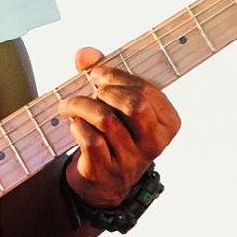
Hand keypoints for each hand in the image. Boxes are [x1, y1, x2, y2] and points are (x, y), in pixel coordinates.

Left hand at [59, 46, 180, 207]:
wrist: (103, 182)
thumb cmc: (113, 135)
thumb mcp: (115, 105)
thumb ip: (102, 75)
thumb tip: (85, 54)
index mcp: (166, 123)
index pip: (146, 91)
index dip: (117, 77)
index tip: (96, 73)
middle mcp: (153, 143)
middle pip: (133, 105)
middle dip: (106, 91)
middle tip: (90, 92)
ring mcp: (131, 160)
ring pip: (106, 120)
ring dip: (81, 106)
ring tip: (69, 105)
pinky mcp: (106, 170)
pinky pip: (90, 140)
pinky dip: (77, 127)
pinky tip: (74, 125)